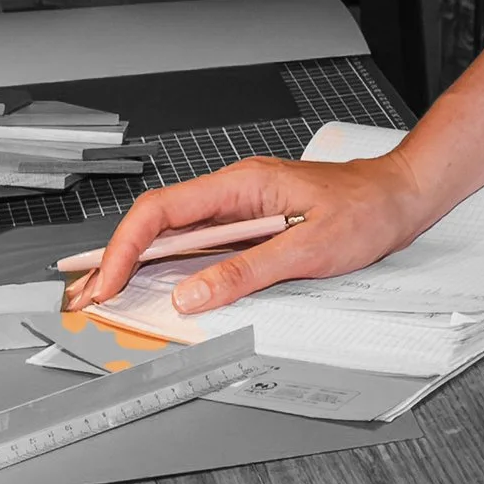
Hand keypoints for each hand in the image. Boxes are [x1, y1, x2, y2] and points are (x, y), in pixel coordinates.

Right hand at [63, 151, 433, 320]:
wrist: (399, 196)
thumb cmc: (365, 211)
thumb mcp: (308, 250)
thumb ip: (246, 273)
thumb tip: (191, 296)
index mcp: (240, 185)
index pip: (162, 211)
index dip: (124, 248)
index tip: (105, 283)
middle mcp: (232, 192)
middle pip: (157, 223)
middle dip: (116, 259)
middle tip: (84, 297)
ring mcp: (238, 208)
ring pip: (173, 235)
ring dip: (138, 265)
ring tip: (105, 296)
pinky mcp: (248, 226)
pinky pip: (198, 246)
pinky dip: (169, 267)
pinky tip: (154, 286)